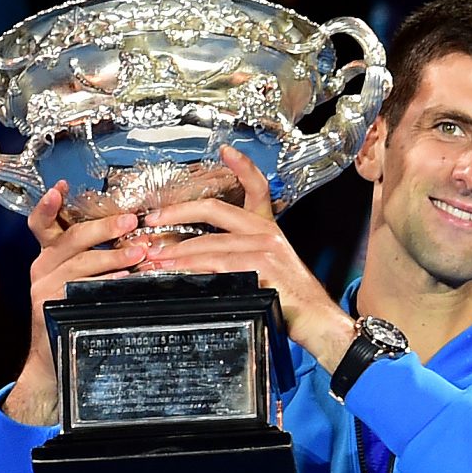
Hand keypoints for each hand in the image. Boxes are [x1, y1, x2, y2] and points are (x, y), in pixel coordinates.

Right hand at [3, 183, 147, 425]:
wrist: (52, 357)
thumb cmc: (73, 311)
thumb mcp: (77, 279)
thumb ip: (92, 256)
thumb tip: (132, 234)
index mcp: (49, 254)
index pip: (41, 223)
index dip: (49, 205)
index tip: (60, 186)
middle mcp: (42, 266)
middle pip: (71, 238)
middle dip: (103, 227)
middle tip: (131, 221)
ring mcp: (43, 287)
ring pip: (80, 263)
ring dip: (113, 256)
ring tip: (140, 252)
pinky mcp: (49, 307)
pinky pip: (81, 290)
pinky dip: (105, 283)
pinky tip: (124, 280)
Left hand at [136, 148, 359, 368]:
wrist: (318, 321)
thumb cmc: (292, 300)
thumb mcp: (268, 269)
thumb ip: (239, 257)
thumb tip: (199, 258)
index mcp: (268, 228)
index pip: (257, 187)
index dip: (242, 166)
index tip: (225, 151)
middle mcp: (267, 232)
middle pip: (216, 209)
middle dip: (178, 213)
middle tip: (153, 219)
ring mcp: (265, 247)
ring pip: (209, 242)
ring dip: (175, 251)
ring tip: (153, 256)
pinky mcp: (261, 265)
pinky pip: (216, 263)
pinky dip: (191, 267)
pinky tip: (174, 270)